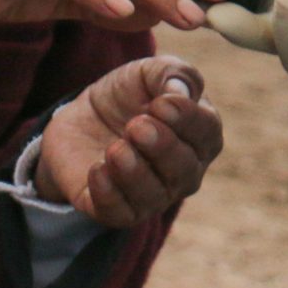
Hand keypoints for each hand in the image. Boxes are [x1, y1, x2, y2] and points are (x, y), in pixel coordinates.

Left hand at [35, 55, 223, 226]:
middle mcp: (183, 172)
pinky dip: (109, 194)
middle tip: (135, 126)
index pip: (208, 133)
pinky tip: (97, 169)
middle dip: (162, 147)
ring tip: (115, 149)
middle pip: (185, 170)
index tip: (160, 103)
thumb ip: (171, 73)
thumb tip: (180, 92)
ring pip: (154, 196)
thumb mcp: (146, 73)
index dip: (188, 119)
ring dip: (135, 172)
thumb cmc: (126, 97)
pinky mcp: (118, 210)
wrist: (80, 119)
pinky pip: (120, 214)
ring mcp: (153, 195)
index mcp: (199, 135)